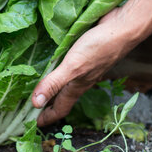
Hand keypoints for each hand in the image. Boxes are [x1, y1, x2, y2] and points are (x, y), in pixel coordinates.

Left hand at [32, 8, 141, 125]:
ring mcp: (84, 65)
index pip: (60, 108)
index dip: (46, 118)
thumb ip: (54, 83)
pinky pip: (68, 64)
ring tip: (36, 84)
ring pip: (66, 81)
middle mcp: (80, 78)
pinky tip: (52, 59)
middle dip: (46, 104)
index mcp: (77, 86)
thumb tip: (35, 104)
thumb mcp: (72, 67)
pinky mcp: (84, 52)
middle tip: (28, 106)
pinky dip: (57, 67)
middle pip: (61, 96)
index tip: (32, 125)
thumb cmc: (100, 47)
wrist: (123, 27)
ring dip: (52, 85)